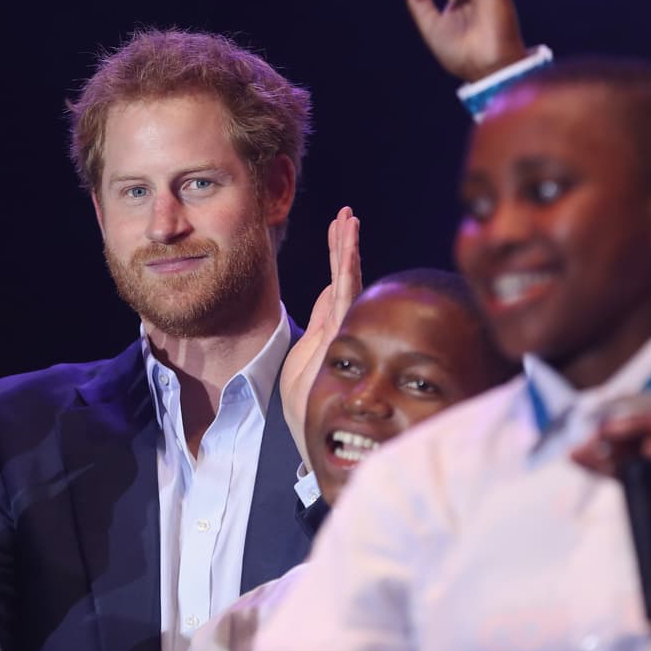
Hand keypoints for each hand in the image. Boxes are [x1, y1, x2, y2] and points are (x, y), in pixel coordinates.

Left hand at [280, 207, 360, 469]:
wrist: (310, 435)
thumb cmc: (307, 407)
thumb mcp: (303, 362)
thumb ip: (318, 327)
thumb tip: (329, 295)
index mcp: (330, 331)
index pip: (335, 286)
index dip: (337, 257)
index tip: (338, 229)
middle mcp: (340, 327)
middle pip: (344, 278)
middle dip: (343, 245)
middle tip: (345, 215)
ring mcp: (342, 330)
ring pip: (346, 281)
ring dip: (346, 248)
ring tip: (348, 219)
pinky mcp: (340, 334)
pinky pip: (343, 295)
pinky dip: (346, 268)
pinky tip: (347, 246)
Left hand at [571, 404, 650, 573]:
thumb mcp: (628, 480)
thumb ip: (605, 464)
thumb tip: (571, 453)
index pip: (642, 422)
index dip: (617, 424)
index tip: (592, 434)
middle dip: (625, 425)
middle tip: (600, 432)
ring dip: (641, 430)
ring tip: (613, 433)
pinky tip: (649, 449)